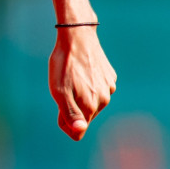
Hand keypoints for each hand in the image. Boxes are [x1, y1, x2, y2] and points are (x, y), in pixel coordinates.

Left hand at [49, 24, 116, 140]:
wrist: (77, 37)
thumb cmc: (64, 65)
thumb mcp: (59, 91)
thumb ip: (70, 114)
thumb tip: (80, 131)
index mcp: (91, 106)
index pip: (78, 131)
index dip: (65, 122)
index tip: (58, 108)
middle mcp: (104, 100)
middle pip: (85, 116)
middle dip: (73, 108)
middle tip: (63, 89)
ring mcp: (109, 88)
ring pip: (92, 102)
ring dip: (81, 95)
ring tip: (72, 77)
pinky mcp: (110, 77)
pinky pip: (98, 88)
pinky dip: (89, 84)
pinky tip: (82, 71)